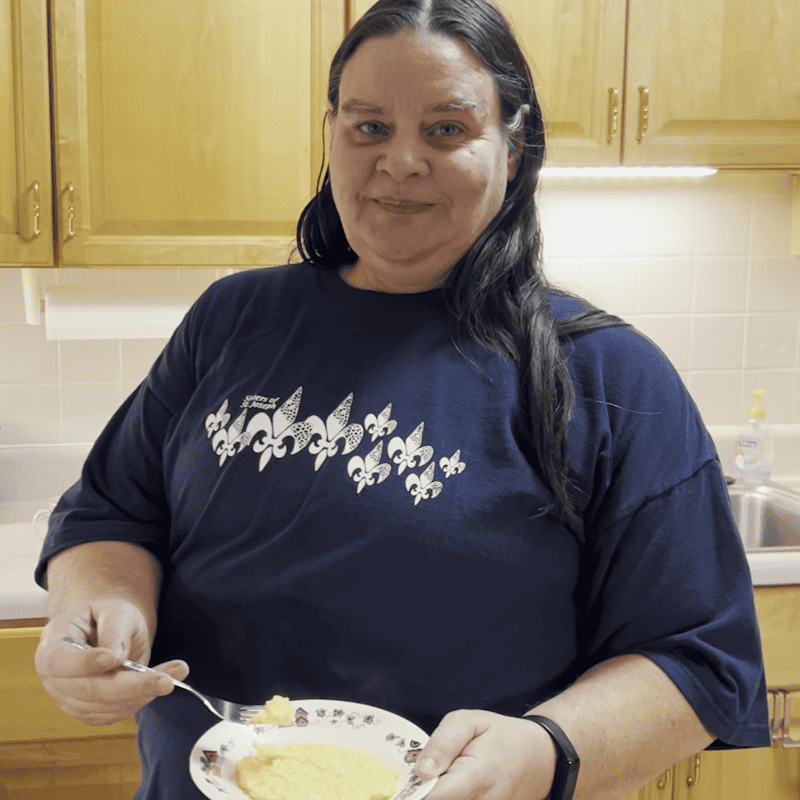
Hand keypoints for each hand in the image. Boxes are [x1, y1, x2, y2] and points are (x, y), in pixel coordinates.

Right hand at [35, 598, 188, 725]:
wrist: (106, 629)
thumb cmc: (107, 616)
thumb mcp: (114, 611)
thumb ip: (114, 630)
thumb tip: (116, 658)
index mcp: (52, 645)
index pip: (60, 662)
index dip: (85, 663)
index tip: (114, 658)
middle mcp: (55, 679)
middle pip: (89, 691)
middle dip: (131, 686)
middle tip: (166, 680)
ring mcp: (69, 700)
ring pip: (105, 707)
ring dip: (142, 695)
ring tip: (173, 675)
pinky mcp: (88, 712)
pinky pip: (114, 714)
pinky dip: (140, 701)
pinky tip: (159, 683)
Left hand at [415, 709, 556, 799]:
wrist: (539, 756)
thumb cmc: (500, 735)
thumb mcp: (469, 721)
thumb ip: (443, 742)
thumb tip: (422, 770)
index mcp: (478, 775)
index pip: (436, 796)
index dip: (417, 791)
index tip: (410, 782)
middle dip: (427, 792)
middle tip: (432, 775)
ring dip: (442, 795)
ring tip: (448, 779)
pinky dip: (453, 798)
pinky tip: (456, 787)